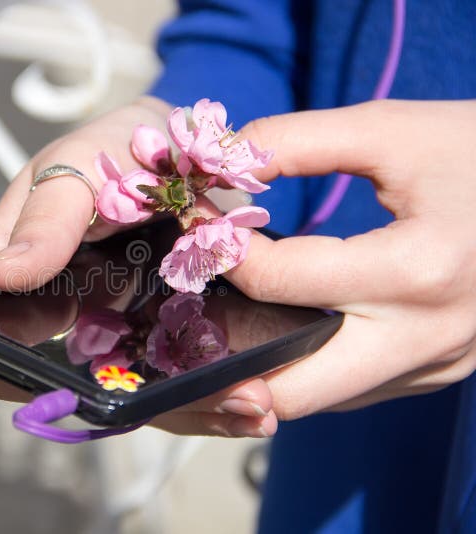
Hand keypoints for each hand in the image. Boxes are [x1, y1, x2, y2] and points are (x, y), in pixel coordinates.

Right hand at [0, 96, 276, 437]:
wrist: (189, 147)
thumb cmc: (116, 148)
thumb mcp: (77, 164)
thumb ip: (45, 215)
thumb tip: (2, 274)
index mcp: (16, 274)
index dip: (16, 367)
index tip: (74, 373)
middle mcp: (58, 315)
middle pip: (67, 381)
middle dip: (122, 401)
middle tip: (178, 396)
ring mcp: (111, 332)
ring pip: (129, 393)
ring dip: (182, 405)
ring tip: (243, 401)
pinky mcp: (159, 339)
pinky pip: (173, 379)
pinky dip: (209, 389)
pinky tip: (248, 394)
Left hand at [221, 99, 475, 419]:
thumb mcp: (389, 130)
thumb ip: (296, 142)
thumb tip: (219, 162)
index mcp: (416, 271)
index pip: (280, 282)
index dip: (219, 250)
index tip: (194, 223)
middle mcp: (426, 338)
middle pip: (292, 391)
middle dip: (227, 360)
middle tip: (190, 313)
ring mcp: (434, 365)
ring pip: (319, 399)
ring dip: (263, 369)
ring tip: (225, 317)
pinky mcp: (436, 371)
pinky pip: (352, 388)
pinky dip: (307, 363)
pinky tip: (285, 322)